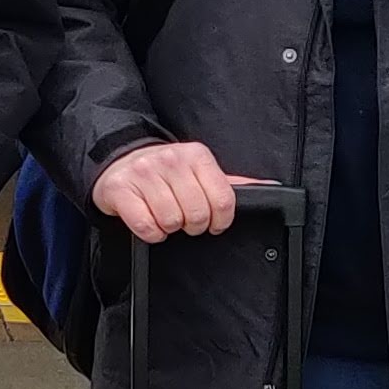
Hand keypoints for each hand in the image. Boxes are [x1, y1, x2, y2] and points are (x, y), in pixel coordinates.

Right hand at [93, 141, 246, 242]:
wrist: (119, 162)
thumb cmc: (165, 172)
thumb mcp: (199, 171)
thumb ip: (231, 183)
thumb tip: (268, 187)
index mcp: (196, 155)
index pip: (223, 199)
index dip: (220, 220)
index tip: (213, 223)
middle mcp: (171, 160)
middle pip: (197, 214)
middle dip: (193, 225)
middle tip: (185, 219)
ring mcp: (144, 174)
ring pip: (171, 222)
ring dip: (170, 228)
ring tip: (165, 216)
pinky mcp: (121, 190)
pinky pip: (146, 227)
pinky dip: (151, 233)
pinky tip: (149, 220)